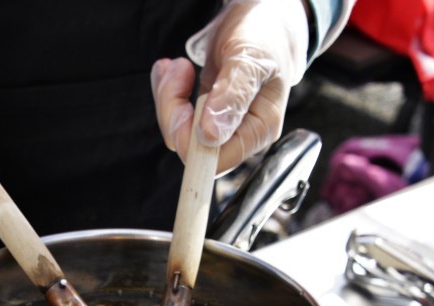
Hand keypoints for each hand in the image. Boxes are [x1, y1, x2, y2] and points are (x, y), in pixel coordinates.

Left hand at [152, 0, 308, 172]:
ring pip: (177, 130)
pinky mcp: (204, 112)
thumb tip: (211, 136)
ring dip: (168, 95)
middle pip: (191, 147)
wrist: (263, 18)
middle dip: (174, 109)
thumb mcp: (250, 59)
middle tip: (180, 70)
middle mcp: (239, 132)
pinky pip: (174, 114)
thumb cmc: (265, 36)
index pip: (217, 160)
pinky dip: (167, 89)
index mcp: (260, 129)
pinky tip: (176, 68)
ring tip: (178, 65)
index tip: (182, 108)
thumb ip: (233, 96)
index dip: (191, 141)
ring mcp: (220, 123)